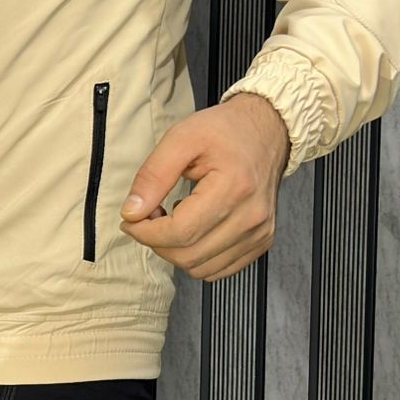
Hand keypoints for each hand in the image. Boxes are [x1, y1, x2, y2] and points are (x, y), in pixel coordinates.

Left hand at [118, 93, 290, 280]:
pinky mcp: (260, 242)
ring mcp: (259, 233)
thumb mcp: (182, 138)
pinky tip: (194, 230)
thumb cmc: (227, 130)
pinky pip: (218, 269)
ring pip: (200, 268)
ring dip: (176, 251)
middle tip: (150, 216)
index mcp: (233, 188)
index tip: (131, 220)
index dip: (146, 233)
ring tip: (173, 221)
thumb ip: (153, 175)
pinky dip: (197, 257)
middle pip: (188, 255)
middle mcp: (251, 216)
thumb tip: (132, 212)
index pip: (179, 233)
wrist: (267, 130)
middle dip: (157, 242)